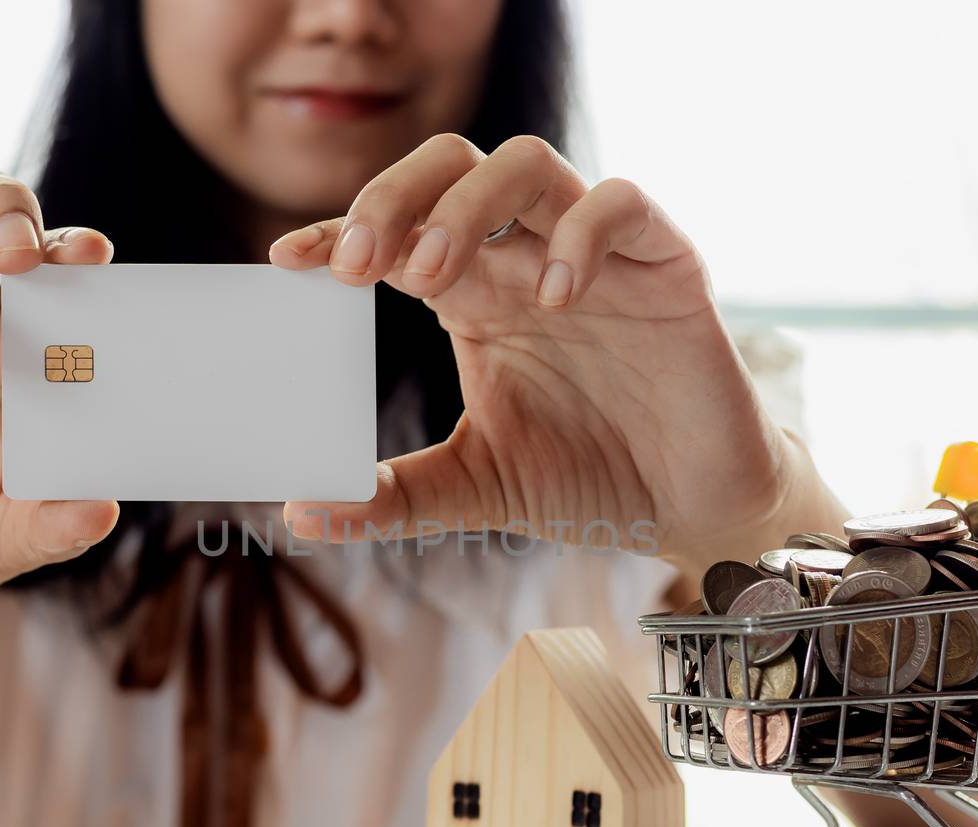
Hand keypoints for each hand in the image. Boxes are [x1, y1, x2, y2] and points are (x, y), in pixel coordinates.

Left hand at [269, 135, 841, 570]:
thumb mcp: (476, 487)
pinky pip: (623, 204)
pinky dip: (582, 233)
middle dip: (394, 197)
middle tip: (356, 265)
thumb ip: (395, 495)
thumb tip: (301, 512)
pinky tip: (555, 296)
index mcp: (475, 295)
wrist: (690, 509)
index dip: (340, 231)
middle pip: (451, 168)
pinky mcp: (665, 264)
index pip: (398, 232)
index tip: (287, 261)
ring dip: (468, 207)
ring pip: (526, 164)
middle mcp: (526, 258)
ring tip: (433, 276)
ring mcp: (595, 253)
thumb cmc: (586, 480)